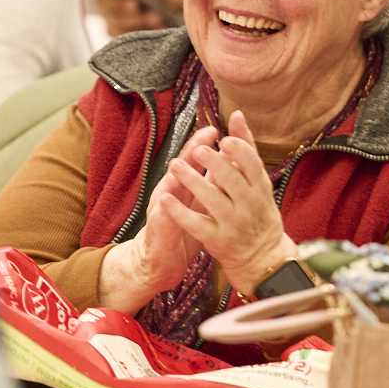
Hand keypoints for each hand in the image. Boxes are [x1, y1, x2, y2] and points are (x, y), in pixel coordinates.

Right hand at [97, 126, 215, 311]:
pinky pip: (161, 217)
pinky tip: (164, 201)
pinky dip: (164, 209)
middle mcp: (172, 191)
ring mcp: (162, 208)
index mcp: (186, 184)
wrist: (163, 259)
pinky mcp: (158, 228)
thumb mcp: (202, 201)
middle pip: (182, 166)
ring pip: (168, 187)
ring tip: (180, 162)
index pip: (196, 159)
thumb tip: (230, 158)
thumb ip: (213, 181)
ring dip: (174, 175)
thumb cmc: (185, 227)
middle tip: (205, 135)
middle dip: (193, 150)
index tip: (216, 128)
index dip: (205, 144)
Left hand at [157, 111, 296, 294]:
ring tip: (175, 166)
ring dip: (193, 181)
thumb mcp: (258, 183)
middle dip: (216, 165)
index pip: (252, 165)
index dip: (240, 151)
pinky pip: (197, 224)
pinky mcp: (218, 240)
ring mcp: (234, 223)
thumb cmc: (258, 213)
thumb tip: (236, 114)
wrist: (263, 258)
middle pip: (233, 181)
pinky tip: (165, 198)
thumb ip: (246, 149)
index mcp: (260, 188)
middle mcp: (249, 205)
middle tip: (198, 150)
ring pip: (213, 200)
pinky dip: (180, 211)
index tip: (224, 139)